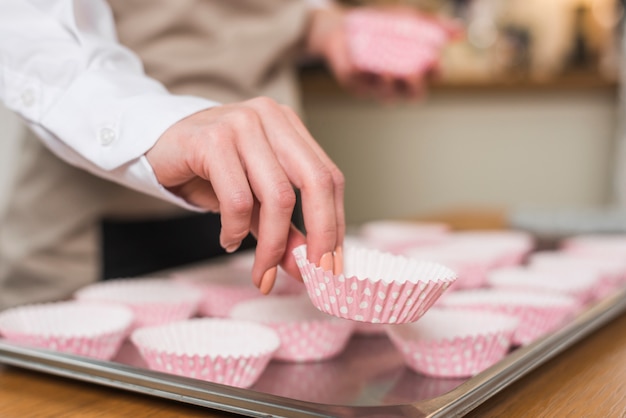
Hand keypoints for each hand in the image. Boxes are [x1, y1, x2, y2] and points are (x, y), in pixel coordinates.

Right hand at [145, 97, 344, 292]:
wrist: (153, 146)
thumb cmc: (207, 171)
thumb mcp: (253, 202)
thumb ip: (283, 230)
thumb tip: (307, 269)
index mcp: (288, 126)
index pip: (329, 177)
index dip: (335, 224)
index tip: (332, 265)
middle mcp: (270, 118)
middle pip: (315, 182)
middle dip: (320, 235)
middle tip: (313, 275)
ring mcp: (241, 124)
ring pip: (277, 196)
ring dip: (273, 245)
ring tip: (262, 271)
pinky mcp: (210, 139)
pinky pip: (237, 199)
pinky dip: (236, 230)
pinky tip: (227, 240)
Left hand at [307, 5, 460, 101]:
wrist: (345, 27)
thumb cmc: (382, 25)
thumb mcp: (410, 19)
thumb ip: (434, 25)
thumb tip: (460, 32)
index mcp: (417, 66)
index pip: (434, 76)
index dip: (437, 71)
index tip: (434, 60)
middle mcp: (400, 81)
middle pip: (415, 94)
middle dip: (415, 85)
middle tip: (411, 72)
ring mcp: (379, 86)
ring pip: (389, 96)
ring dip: (389, 86)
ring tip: (385, 72)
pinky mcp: (358, 86)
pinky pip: (362, 87)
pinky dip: (363, 76)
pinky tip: (361, 66)